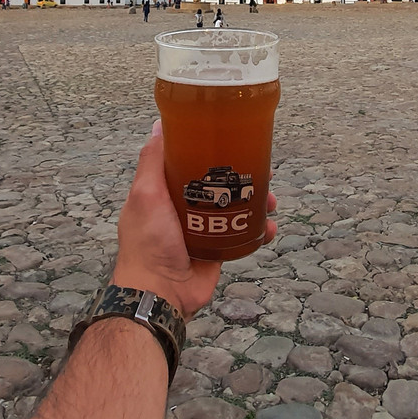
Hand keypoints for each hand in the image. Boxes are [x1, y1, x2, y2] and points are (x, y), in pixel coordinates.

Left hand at [111, 121, 277, 318]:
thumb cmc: (148, 243)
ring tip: (272, 200)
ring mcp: (203, 229)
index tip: (234, 139)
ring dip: (258, 200)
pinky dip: (260, 229)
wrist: (160, 293)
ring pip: (237, 207)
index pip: (191, 161)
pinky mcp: (218, 249)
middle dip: (244, 176)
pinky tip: (271, 226)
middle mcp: (185, 207)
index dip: (213, 150)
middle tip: (265, 170)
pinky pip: (244, 235)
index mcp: (165, 191)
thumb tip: (159, 125)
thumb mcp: (145, 194)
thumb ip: (151, 161)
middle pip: (220, 183)